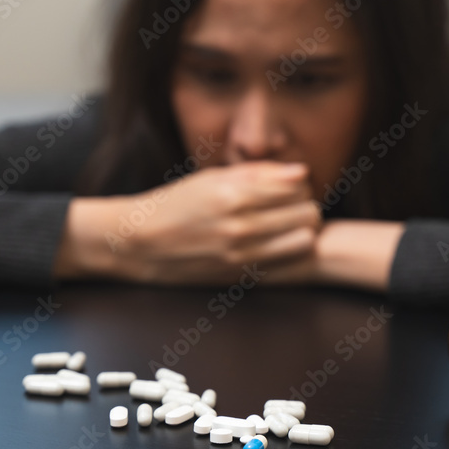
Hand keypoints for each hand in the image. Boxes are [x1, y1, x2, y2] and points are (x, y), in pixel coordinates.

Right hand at [56, 161, 321, 284]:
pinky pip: (287, 263)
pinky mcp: (239, 276)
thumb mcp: (211, 178)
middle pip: (307, 212)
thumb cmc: (176, 203)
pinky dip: (289, 253)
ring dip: (302, 232)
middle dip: (305, 207)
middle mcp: (241, 225)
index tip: (289, 187)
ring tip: (287, 227)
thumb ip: (258, 174)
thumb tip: (301, 172)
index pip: (297, 186)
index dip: (299, 185)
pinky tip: (277, 246)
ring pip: (304, 240)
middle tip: (292, 207)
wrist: (140, 243)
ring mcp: (241, 254)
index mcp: (233, 194)